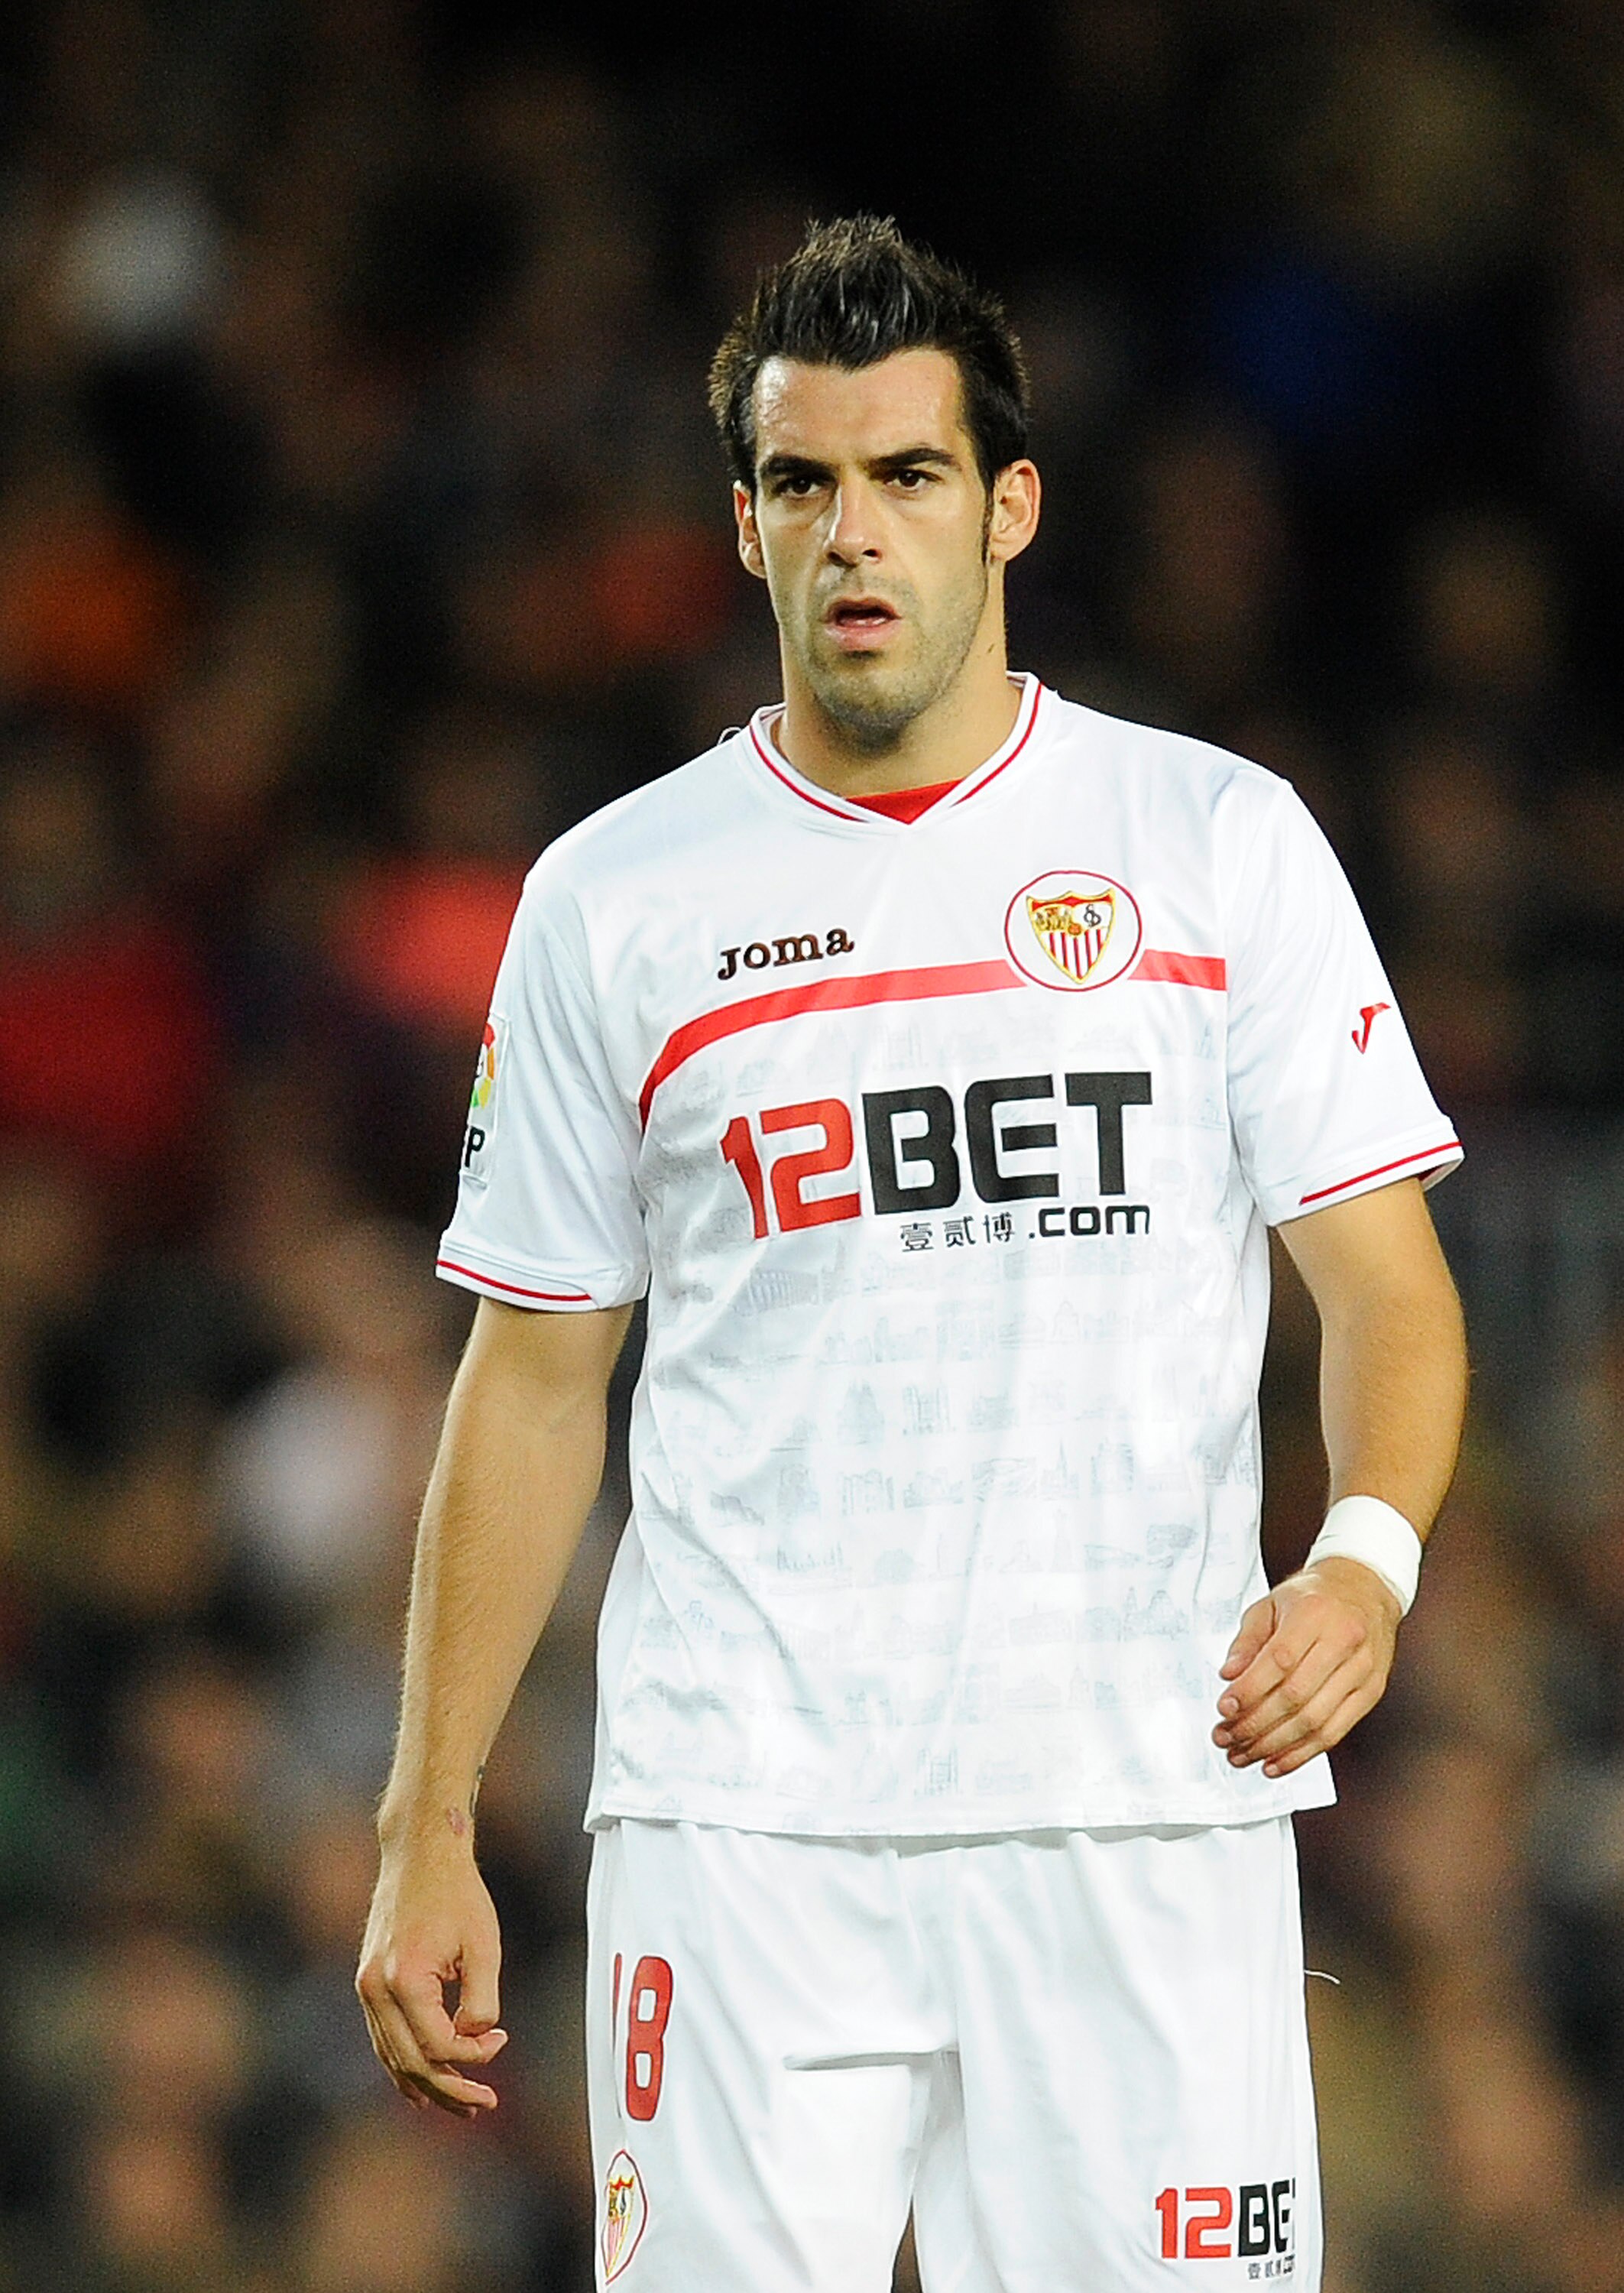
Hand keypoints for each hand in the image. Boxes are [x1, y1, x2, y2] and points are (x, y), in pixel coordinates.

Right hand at [356, 1842, 507, 2117]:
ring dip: (425, 2085)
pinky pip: (383, 2038)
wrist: (420, 1854)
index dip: (473, 2056)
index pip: (438, 2045)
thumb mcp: (484, 1945)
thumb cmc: (457, 1894)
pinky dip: (403, 2064)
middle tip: (484, 2104)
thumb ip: (481, 2000)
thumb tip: (473, 2039)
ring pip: (392, 2057)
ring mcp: (366, 1987)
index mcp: (404, 1978)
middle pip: (411, 2062)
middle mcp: (376, 1988)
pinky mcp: (368, 1982)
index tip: (501, 2040)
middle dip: (449, 2089)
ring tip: (460, 2106)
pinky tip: (422, 2085)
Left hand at [1213, 1555, 1401, 1777]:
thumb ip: (1247, 1640)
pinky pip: (1335, 1733)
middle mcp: (1344, 1642)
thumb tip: (1229, 1676)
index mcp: (1315, 1614)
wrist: (1366, 1590)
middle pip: (1296, 1697)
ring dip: (1273, 1745)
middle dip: (1255, 1725)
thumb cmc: (1314, 1597)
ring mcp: (1362, 1671)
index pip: (1280, 1660)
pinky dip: (1302, 1754)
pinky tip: (1275, 1762)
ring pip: (1315, 1721)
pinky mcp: (1370, 1694)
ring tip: (1243, 1755)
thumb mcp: (1271, 1603)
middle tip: (1225, 1738)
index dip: (1250, 1689)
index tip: (1224, 1708)